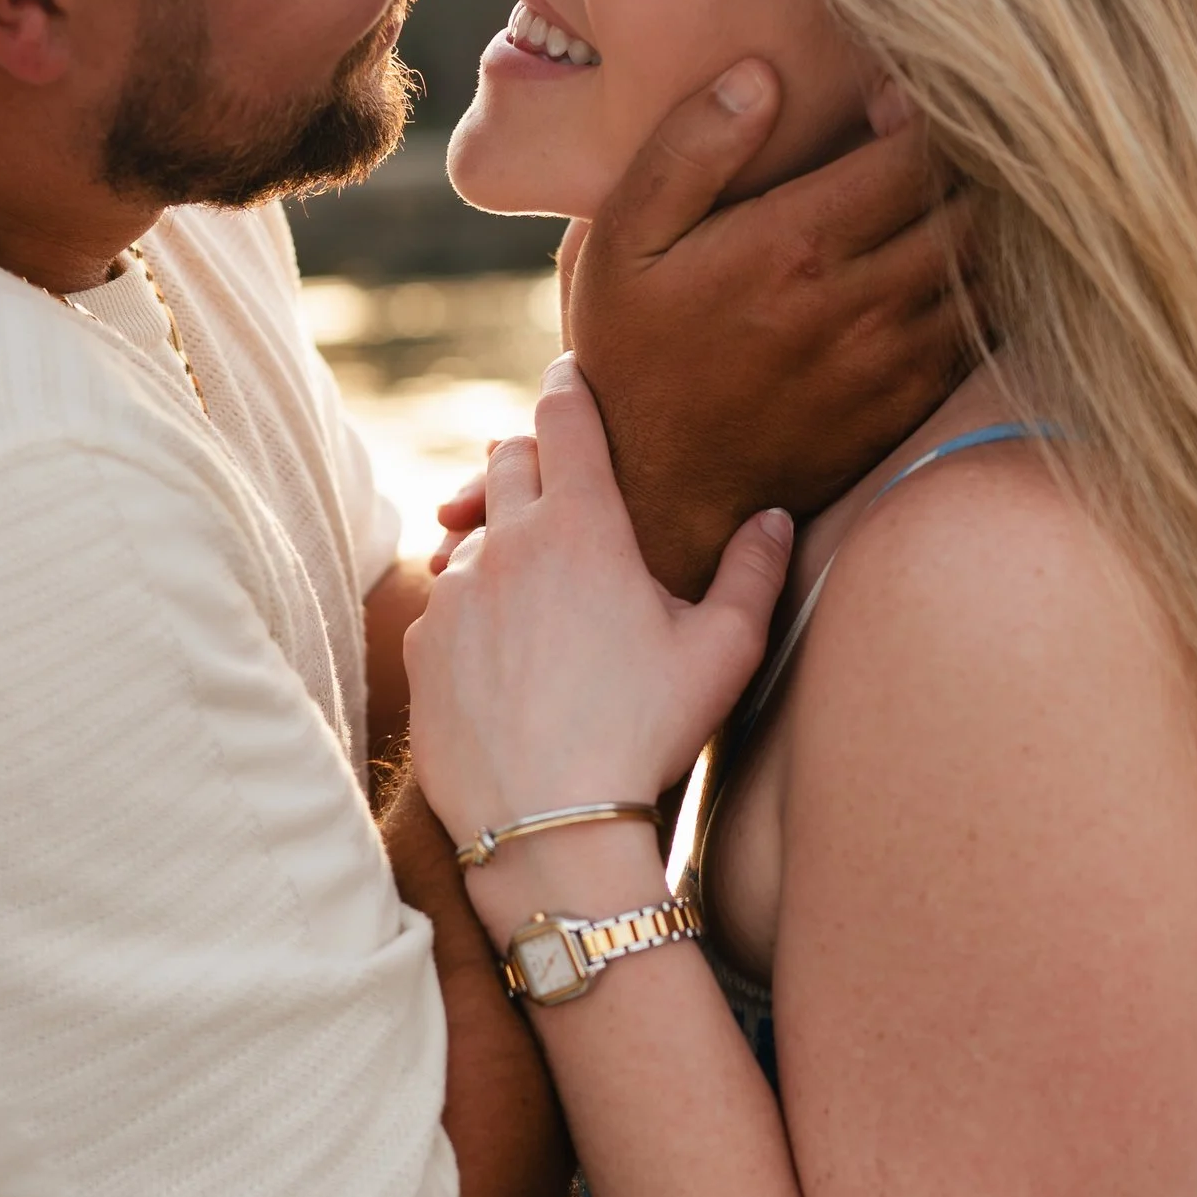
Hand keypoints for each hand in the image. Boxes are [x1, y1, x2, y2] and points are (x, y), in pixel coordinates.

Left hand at [403, 353, 792, 856]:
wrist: (548, 825)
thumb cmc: (647, 736)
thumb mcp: (722, 655)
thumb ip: (752, 574)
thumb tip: (774, 519)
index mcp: (582, 527)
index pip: (564, 419)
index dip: (568, 385)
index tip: (569, 372)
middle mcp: (507, 544)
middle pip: (505, 460)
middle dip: (530, 452)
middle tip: (554, 463)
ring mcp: (454, 594)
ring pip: (471, 534)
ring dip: (498, 535)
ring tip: (532, 570)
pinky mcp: (422, 646)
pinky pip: (443, 600)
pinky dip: (470, 602)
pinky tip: (500, 640)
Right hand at [567, 62, 977, 597]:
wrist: (660, 496)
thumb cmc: (637, 353)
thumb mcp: (625, 243)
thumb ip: (690, 149)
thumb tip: (762, 73)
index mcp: (798, 245)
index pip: (917, 151)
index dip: (927, 109)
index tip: (896, 101)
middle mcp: (864, 302)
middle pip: (973, 202)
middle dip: (970, 158)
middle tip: (941, 138)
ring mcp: (898, 359)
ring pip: (990, 263)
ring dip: (984, 219)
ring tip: (950, 193)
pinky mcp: (914, 402)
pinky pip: (985, 324)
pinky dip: (984, 281)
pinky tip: (947, 261)